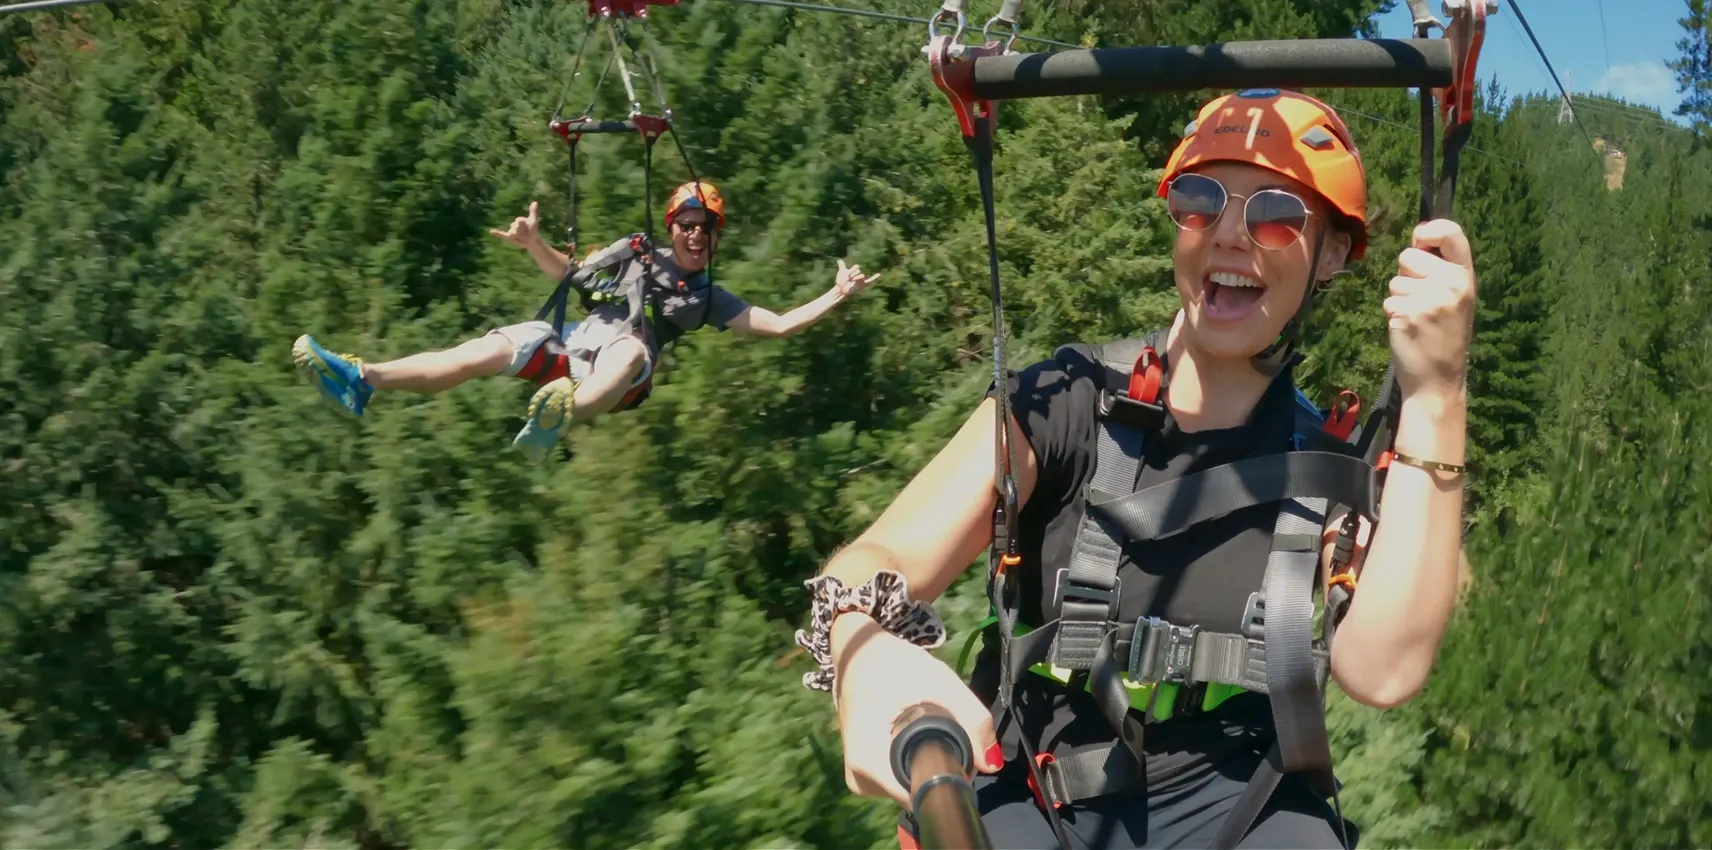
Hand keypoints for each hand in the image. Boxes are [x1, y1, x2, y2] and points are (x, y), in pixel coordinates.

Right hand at [490, 201, 544, 248]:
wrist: (532, 241)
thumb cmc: (533, 230)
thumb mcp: (534, 221)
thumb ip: (533, 212)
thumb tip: (535, 202)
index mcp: (519, 219)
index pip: (519, 220)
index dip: (525, 225)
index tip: (529, 227)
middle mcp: (514, 224)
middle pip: (516, 226)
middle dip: (522, 230)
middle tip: (526, 233)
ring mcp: (511, 230)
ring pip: (512, 232)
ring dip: (519, 236)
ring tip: (522, 237)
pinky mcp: (509, 236)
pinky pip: (502, 234)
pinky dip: (497, 233)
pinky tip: (491, 231)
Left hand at [834, 258, 880, 298]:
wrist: (841, 289)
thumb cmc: (841, 281)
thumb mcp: (841, 272)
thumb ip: (842, 266)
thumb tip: (839, 260)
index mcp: (855, 270)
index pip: (856, 266)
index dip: (852, 270)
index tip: (847, 274)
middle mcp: (858, 274)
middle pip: (859, 270)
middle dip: (853, 274)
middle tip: (848, 279)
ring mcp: (861, 279)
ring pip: (862, 275)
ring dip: (856, 277)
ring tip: (852, 281)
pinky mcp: (862, 284)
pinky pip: (870, 281)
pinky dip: (874, 278)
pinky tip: (879, 274)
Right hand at [834, 615, 1001, 807]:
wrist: (856, 651)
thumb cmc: (892, 662)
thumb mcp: (938, 681)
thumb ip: (971, 718)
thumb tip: (992, 764)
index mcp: (868, 760)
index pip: (919, 794)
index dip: (950, 778)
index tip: (963, 753)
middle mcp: (859, 779)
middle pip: (916, 791)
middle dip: (940, 767)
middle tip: (947, 728)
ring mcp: (858, 778)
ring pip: (908, 787)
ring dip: (927, 762)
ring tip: (928, 724)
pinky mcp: (862, 773)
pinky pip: (898, 779)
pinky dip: (913, 760)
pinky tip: (915, 732)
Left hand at [1384, 220, 1476, 400]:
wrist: (1439, 379)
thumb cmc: (1445, 335)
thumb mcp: (1455, 297)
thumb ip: (1440, 268)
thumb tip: (1418, 234)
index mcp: (1466, 276)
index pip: (1451, 232)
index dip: (1429, 230)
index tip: (1421, 240)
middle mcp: (1451, 284)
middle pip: (1408, 255)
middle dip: (1407, 273)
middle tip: (1422, 300)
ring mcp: (1429, 299)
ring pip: (1395, 280)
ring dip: (1399, 297)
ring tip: (1418, 317)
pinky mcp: (1407, 313)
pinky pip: (1388, 300)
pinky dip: (1392, 313)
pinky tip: (1408, 328)